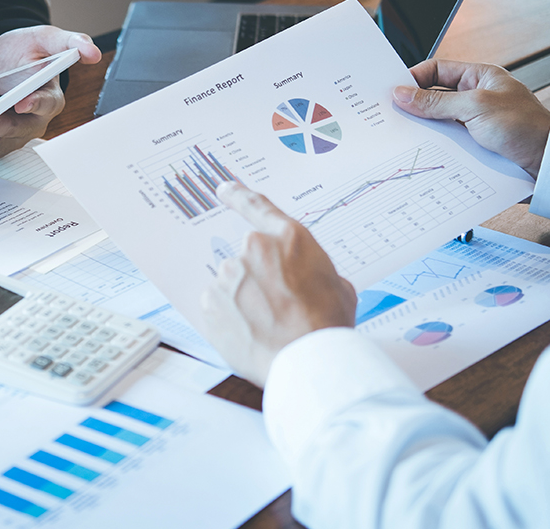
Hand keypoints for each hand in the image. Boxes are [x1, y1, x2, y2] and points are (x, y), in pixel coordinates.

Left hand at [0, 25, 100, 156]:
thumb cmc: (24, 52)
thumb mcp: (43, 38)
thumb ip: (68, 41)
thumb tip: (91, 50)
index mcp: (51, 97)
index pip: (46, 104)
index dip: (35, 104)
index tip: (21, 103)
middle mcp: (34, 120)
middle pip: (17, 130)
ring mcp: (15, 133)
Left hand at [200, 183, 355, 386]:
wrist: (307, 360)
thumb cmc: (327, 325)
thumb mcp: (339, 286)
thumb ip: (313, 270)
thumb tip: (308, 278)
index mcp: (288, 238)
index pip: (257, 206)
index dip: (239, 196)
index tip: (224, 189)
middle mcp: (253, 249)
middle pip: (249, 259)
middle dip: (260, 280)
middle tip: (279, 307)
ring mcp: (228, 276)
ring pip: (233, 284)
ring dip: (244, 300)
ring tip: (268, 326)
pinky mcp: (210, 302)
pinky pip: (218, 306)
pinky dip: (230, 317)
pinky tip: (251, 333)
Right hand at [393, 59, 549, 177]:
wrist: (548, 163)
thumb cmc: (526, 128)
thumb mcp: (475, 107)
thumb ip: (436, 102)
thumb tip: (403, 94)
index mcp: (479, 78)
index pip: (436, 70)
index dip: (414, 78)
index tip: (394, 91)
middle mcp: (474, 98)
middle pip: (433, 97)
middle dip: (414, 106)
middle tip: (392, 114)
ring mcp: (473, 122)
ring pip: (437, 122)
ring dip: (423, 129)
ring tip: (406, 134)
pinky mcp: (473, 144)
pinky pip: (445, 141)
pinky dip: (433, 145)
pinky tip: (425, 150)